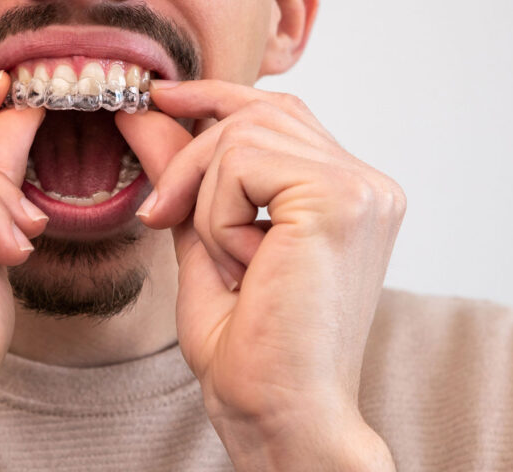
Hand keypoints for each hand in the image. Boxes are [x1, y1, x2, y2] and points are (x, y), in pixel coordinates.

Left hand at [117, 80, 402, 470]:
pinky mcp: (340, 199)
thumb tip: (145, 112)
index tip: (159, 97)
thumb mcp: (202, 242)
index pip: (280, 112)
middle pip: (258, 112)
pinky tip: (245, 267)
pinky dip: (217, 216)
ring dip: (205, 200)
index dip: (217, 96)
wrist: (279, 415)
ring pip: (242, 134)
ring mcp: (362, 188)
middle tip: (159, 216)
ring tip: (229, 264)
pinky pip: (241, 162)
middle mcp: (367, 185)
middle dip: (190, 156)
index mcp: (348, 195)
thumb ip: (183, 175)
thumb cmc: (250, 349)